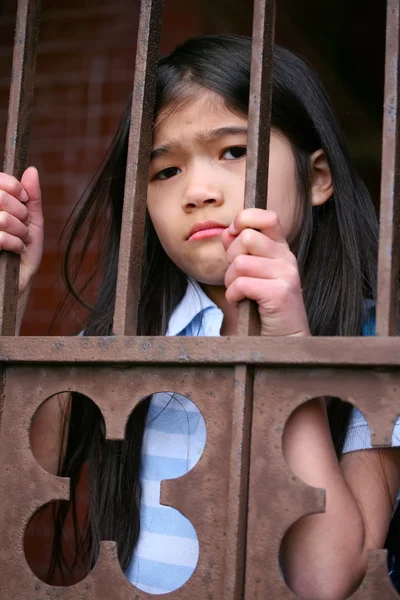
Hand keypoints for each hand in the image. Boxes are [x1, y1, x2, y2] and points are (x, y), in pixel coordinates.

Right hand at [0, 167, 43, 296]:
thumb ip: (32, 197)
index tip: (25, 199)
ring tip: (20, 240)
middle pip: (1, 198)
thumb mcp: (32, 221)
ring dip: (20, 231)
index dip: (14, 186)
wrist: (18, 281)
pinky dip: (15, 243)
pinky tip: (15, 250)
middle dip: (21, 213)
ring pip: (2, 218)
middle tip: (24, 226)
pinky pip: (0, 237)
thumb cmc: (23, 251)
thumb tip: (31, 170)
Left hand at [221, 208, 309, 336]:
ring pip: (240, 263)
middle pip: (247, 238)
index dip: (244, 220)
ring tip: (240, 293)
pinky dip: (234, 295)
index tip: (234, 236)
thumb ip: (240, 250)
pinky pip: (242, 284)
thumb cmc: (263, 305)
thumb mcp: (252, 272)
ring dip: (231, 281)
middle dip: (231, 258)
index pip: (267, 217)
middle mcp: (287, 258)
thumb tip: (227, 232)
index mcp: (281, 249)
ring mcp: (286, 274)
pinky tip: (242, 302)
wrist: (283, 339)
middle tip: (237, 277)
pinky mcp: (280, 293)